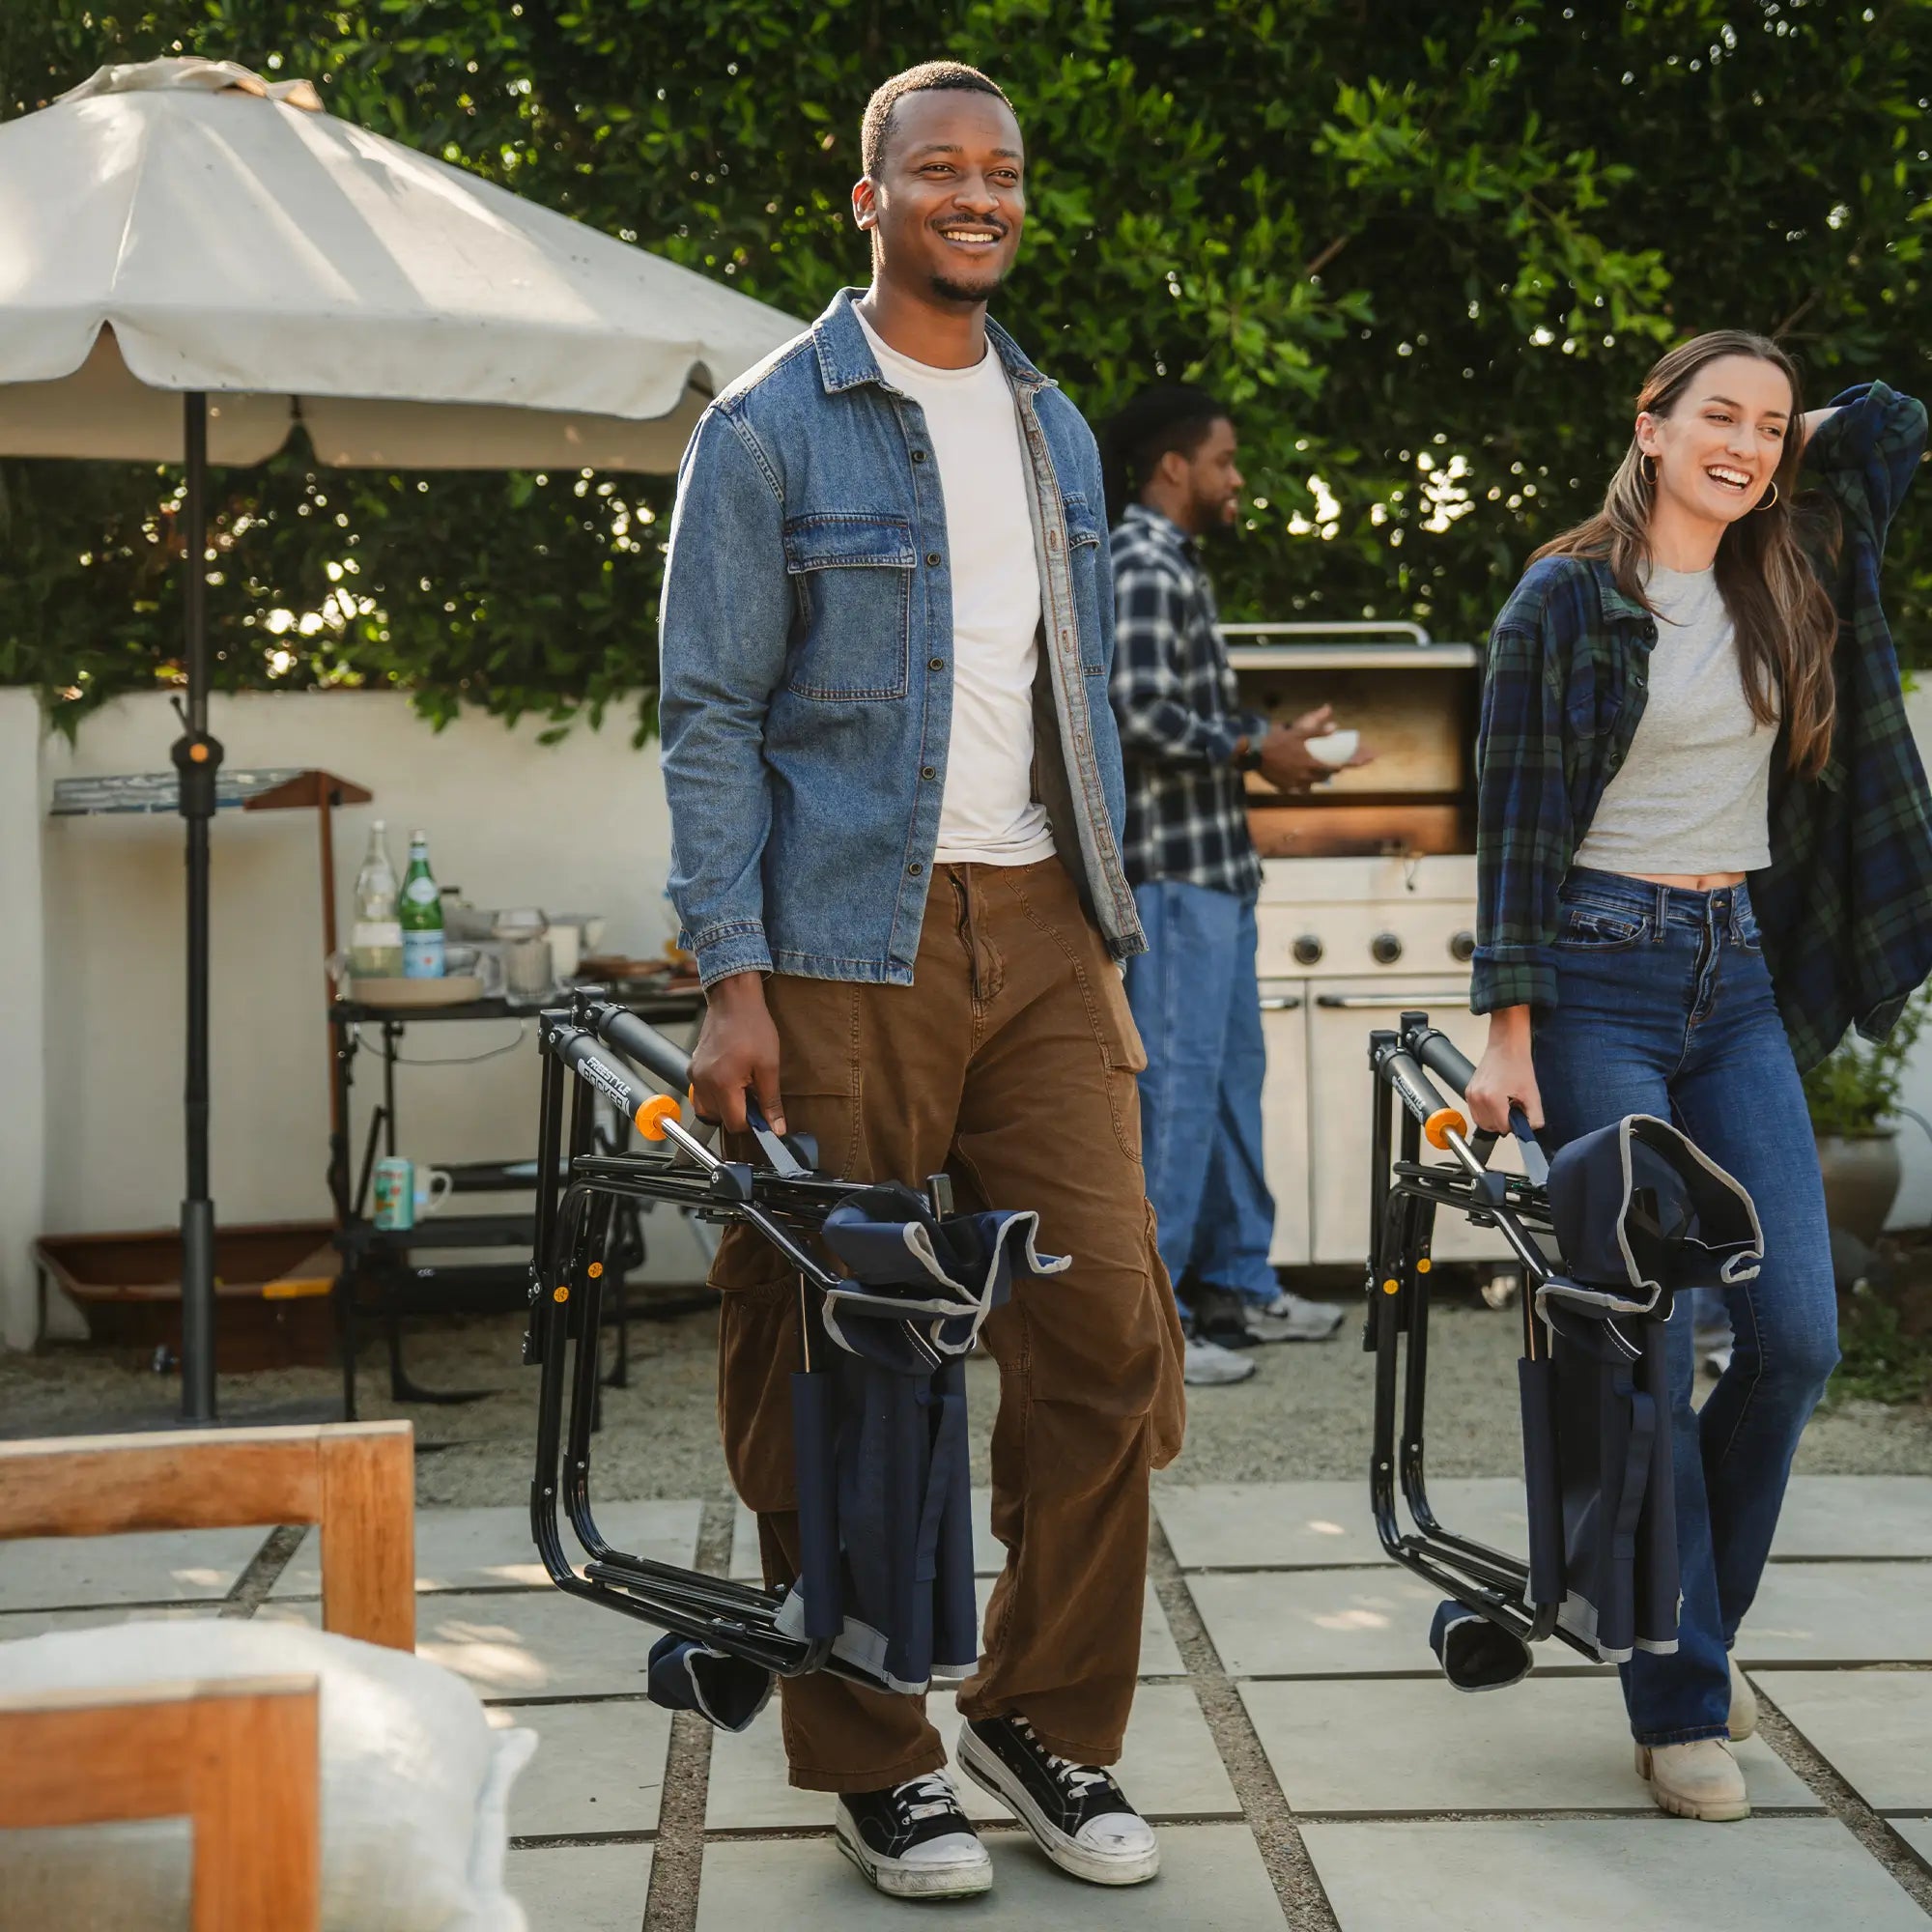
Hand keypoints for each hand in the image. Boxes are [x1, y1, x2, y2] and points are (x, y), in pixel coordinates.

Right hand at [690, 971, 784, 1135]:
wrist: (734, 999)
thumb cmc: (752, 1026)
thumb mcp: (769, 1065)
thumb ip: (771, 1101)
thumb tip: (776, 1128)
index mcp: (722, 1084)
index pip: (735, 1124)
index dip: (753, 1124)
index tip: (765, 1116)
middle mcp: (702, 1082)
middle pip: (719, 1118)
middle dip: (739, 1113)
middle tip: (755, 1094)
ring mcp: (695, 1074)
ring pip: (708, 1108)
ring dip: (726, 1106)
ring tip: (743, 1087)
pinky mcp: (693, 1067)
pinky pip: (702, 1092)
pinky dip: (716, 1093)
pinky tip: (732, 1078)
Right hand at [1255, 704, 1375, 791]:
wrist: (1256, 754)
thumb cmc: (1279, 741)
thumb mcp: (1299, 731)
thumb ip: (1318, 730)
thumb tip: (1335, 726)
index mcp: (1313, 762)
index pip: (1334, 767)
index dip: (1344, 766)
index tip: (1350, 764)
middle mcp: (1307, 776)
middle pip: (1324, 776)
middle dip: (1330, 771)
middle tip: (1333, 767)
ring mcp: (1296, 784)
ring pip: (1312, 784)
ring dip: (1316, 779)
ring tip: (1315, 773)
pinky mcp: (1286, 788)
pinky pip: (1298, 790)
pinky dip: (1301, 787)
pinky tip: (1300, 784)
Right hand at [1465, 1006, 1542, 1134]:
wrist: (1506, 1046)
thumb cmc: (1518, 1064)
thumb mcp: (1532, 1093)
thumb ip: (1534, 1118)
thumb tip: (1531, 1132)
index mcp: (1492, 1099)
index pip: (1503, 1128)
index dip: (1515, 1124)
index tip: (1520, 1114)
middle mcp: (1477, 1098)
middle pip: (1490, 1127)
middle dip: (1503, 1122)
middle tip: (1514, 1108)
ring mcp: (1471, 1095)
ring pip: (1481, 1122)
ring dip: (1494, 1119)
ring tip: (1505, 1104)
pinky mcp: (1468, 1091)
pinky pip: (1476, 1112)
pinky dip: (1486, 1112)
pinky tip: (1497, 1101)